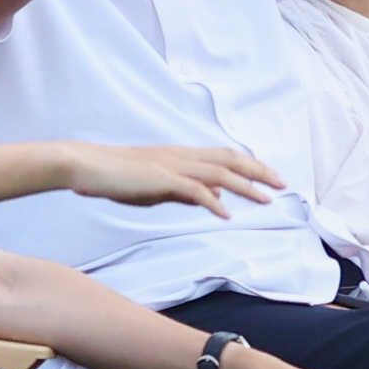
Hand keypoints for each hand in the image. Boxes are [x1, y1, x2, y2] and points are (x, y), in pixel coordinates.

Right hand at [58, 140, 286, 215]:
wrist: (86, 165)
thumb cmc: (117, 177)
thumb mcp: (158, 187)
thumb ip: (186, 192)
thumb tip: (214, 198)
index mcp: (182, 156)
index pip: (224, 157)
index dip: (250, 166)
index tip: (270, 177)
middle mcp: (182, 156)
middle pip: (230, 160)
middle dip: (258, 171)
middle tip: (282, 184)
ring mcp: (172, 165)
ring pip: (219, 173)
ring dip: (245, 186)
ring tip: (266, 199)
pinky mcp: (160, 178)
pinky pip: (193, 189)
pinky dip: (212, 201)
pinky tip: (225, 213)